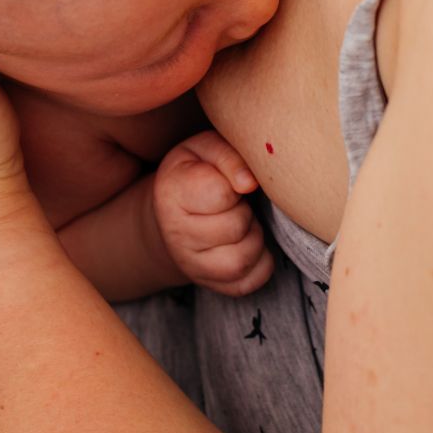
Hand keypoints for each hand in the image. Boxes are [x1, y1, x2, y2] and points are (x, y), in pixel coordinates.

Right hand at [153, 131, 272, 296]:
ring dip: (254, 237)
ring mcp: (191, 264)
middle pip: (235, 227)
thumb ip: (229, 156)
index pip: (221, 193)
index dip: (236, 182)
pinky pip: (250, 281)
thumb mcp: (206, 148)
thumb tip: (250, 182)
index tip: (227, 179)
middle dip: (245, 209)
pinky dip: (261, 262)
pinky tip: (248, 242)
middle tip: (237, 201)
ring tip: (243, 220)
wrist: (173, 212)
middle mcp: (175, 234)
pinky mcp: (210, 284)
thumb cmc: (196, 172)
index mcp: (172, 193)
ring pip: (242, 260)